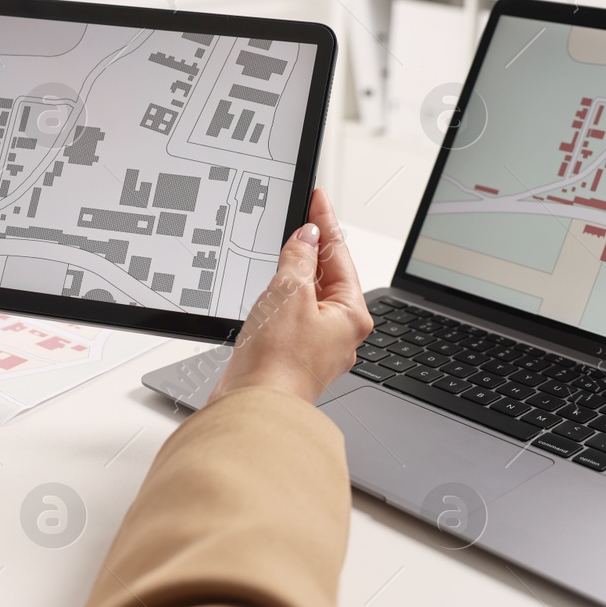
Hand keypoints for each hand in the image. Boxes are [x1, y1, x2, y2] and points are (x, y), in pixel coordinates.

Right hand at [208, 188, 372, 403]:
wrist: (254, 408)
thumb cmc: (278, 363)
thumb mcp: (289, 292)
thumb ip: (299, 258)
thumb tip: (307, 238)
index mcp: (351, 315)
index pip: (339, 255)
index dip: (325, 222)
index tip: (317, 198)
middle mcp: (340, 332)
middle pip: (327, 276)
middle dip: (312, 247)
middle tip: (301, 216)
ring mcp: (316, 347)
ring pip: (307, 297)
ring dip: (294, 273)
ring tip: (282, 248)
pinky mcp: (292, 357)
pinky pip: (291, 317)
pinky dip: (281, 299)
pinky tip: (269, 291)